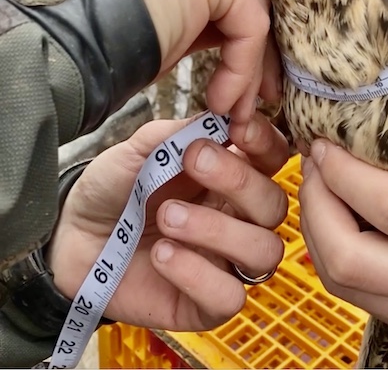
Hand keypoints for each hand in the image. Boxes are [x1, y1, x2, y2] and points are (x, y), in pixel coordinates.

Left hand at [46, 112, 287, 330]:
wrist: (74, 235)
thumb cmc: (115, 188)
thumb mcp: (139, 148)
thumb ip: (177, 132)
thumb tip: (215, 119)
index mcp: (231, 174)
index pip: (273, 158)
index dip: (264, 142)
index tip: (236, 128)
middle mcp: (238, 218)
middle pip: (274, 204)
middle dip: (239, 180)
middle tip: (193, 161)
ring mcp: (226, 262)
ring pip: (263, 251)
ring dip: (218, 228)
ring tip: (167, 216)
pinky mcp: (205, 305)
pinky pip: (228, 297)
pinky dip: (197, 273)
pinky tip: (161, 254)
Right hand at [76, 0, 280, 122]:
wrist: (61, 35)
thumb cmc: (94, 23)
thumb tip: (235, 27)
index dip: (230, 15)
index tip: (236, 59)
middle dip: (248, 42)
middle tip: (252, 89)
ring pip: (248, 3)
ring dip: (246, 65)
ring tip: (235, 107)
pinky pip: (248, 22)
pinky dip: (241, 67)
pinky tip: (220, 98)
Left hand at [299, 141, 387, 366]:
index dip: (344, 171)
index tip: (326, 142)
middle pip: (347, 255)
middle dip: (314, 203)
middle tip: (314, 163)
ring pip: (346, 285)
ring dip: (317, 232)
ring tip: (321, 189)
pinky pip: (365, 301)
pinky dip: (339, 259)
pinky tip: (347, 226)